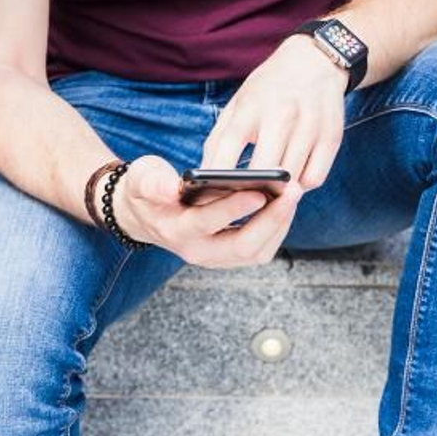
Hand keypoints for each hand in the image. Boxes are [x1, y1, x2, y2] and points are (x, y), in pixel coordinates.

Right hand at [111, 154, 302, 268]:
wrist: (147, 213)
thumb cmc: (148, 189)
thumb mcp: (142, 178)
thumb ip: (153, 182)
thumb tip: (169, 188)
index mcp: (176, 230)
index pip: (206, 223)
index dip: (233, 209)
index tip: (259, 191)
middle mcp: (198, 251)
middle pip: (242, 247)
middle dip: (271, 220)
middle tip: (292, 191)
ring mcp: (216, 257)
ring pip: (256, 251)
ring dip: (279, 224)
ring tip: (294, 193)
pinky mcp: (230, 255)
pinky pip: (260, 249)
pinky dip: (276, 227)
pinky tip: (286, 203)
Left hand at [199, 36, 347, 189]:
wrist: (314, 61)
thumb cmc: (269, 88)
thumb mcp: (238, 104)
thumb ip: (219, 140)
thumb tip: (204, 178)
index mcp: (252, 106)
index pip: (229, 146)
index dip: (217, 176)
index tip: (210, 195)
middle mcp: (282, 114)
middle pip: (264, 170)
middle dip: (252, 190)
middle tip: (244, 199)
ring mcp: (310, 125)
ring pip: (292, 179)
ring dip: (279, 191)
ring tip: (268, 190)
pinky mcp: (331, 136)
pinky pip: (314, 178)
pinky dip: (302, 185)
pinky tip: (293, 177)